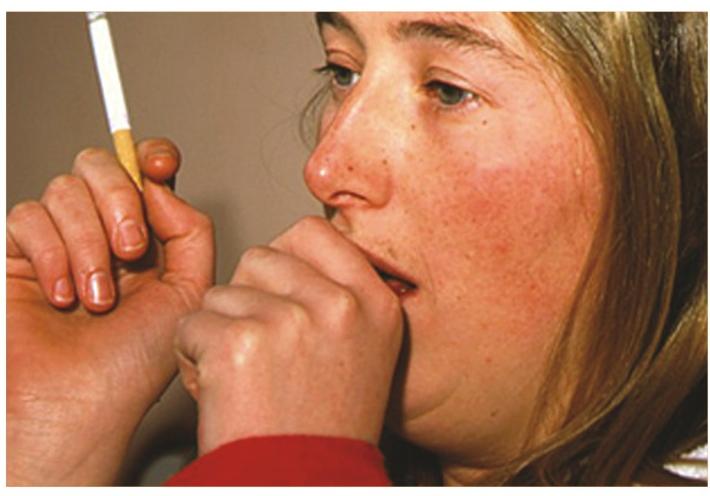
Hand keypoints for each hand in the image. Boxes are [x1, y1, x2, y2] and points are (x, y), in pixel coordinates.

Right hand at [6, 139, 213, 484]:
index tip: (162, 166)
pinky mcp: (18, 255)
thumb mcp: (188, 292)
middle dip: (120, 200)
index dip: (153, 156)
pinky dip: (53, 255)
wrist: (78, 407)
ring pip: (66, 190)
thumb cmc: (132, 365)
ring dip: (88, 244)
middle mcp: (104, 234)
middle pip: (102, 166)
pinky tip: (64, 297)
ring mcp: (60, 242)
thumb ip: (190, 231)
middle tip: (131, 250)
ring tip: (98, 298)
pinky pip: (28, 217)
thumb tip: (162, 185)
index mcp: (148, 240)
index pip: (146, 172)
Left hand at [175, 216, 402, 454]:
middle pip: (261, 257)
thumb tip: (295, 252)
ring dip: (219, 330)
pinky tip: (222, 391)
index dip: (284, 258)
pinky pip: (192, 325)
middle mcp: (339, 304)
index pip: (313, 232)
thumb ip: (341, 295)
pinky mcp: (239, 343)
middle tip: (262, 347)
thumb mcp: (366, 350)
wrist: (301, 485)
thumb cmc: (325, 428)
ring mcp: (290, 320)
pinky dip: (192, 358)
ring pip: (222, 292)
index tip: (279, 288)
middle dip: (249, 296)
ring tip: (245, 377)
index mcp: (375, 302)